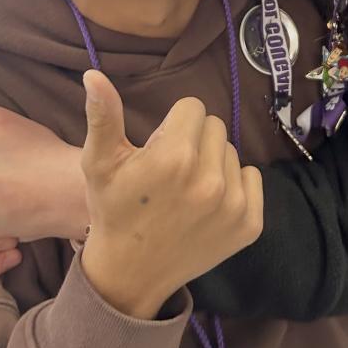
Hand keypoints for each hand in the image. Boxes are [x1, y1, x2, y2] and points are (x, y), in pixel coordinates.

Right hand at [79, 71, 262, 319]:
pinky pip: (253, 178)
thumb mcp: (100, 162)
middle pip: (215, 126)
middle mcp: (210, 180)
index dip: (172, 124)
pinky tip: (208, 204)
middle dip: (194, 140)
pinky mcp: (249, 225)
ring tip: (186, 189)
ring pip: (232, 152)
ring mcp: (233, 205)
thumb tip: (94, 74)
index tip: (158, 148)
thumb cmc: (113, 209)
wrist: (130, 273)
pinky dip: (235, 185)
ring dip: (212, 163)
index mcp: (174, 158)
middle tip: (171, 171)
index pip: (192, 107)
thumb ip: (103, 115)